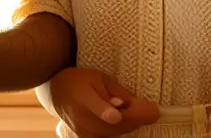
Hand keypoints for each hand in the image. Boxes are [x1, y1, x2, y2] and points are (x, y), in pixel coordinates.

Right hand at [45, 67, 159, 136]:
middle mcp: (81, 118)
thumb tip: (134, 106)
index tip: (154, 111)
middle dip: (138, 117)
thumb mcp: (99, 78)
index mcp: (84, 97)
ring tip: (128, 110)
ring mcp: (82, 133)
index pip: (108, 111)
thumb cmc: (80, 82)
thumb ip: (117, 91)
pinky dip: (119, 130)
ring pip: (117, 133)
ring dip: (129, 123)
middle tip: (150, 109)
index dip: (133, 113)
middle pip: (119, 124)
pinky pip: (110, 137)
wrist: (56, 94)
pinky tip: (118, 120)